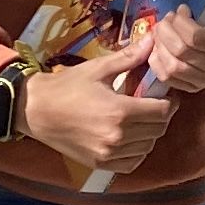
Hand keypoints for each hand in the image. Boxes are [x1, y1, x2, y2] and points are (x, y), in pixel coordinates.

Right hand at [21, 38, 176, 176]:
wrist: (36, 110)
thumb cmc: (67, 86)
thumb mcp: (98, 68)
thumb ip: (129, 58)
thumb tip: (152, 40)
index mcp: (120, 111)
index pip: (162, 111)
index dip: (169, 102)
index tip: (166, 95)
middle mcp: (117, 137)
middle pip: (158, 130)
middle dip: (161, 116)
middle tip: (154, 104)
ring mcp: (108, 153)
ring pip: (147, 147)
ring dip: (150, 134)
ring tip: (141, 120)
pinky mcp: (100, 164)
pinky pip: (132, 163)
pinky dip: (137, 152)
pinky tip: (130, 138)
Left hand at [142, 6, 204, 93]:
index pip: (196, 37)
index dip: (181, 22)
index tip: (181, 10)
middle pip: (181, 51)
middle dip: (166, 31)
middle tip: (165, 20)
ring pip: (172, 67)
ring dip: (159, 46)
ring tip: (160, 32)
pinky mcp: (191, 88)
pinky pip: (167, 78)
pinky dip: (156, 61)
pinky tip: (158, 47)